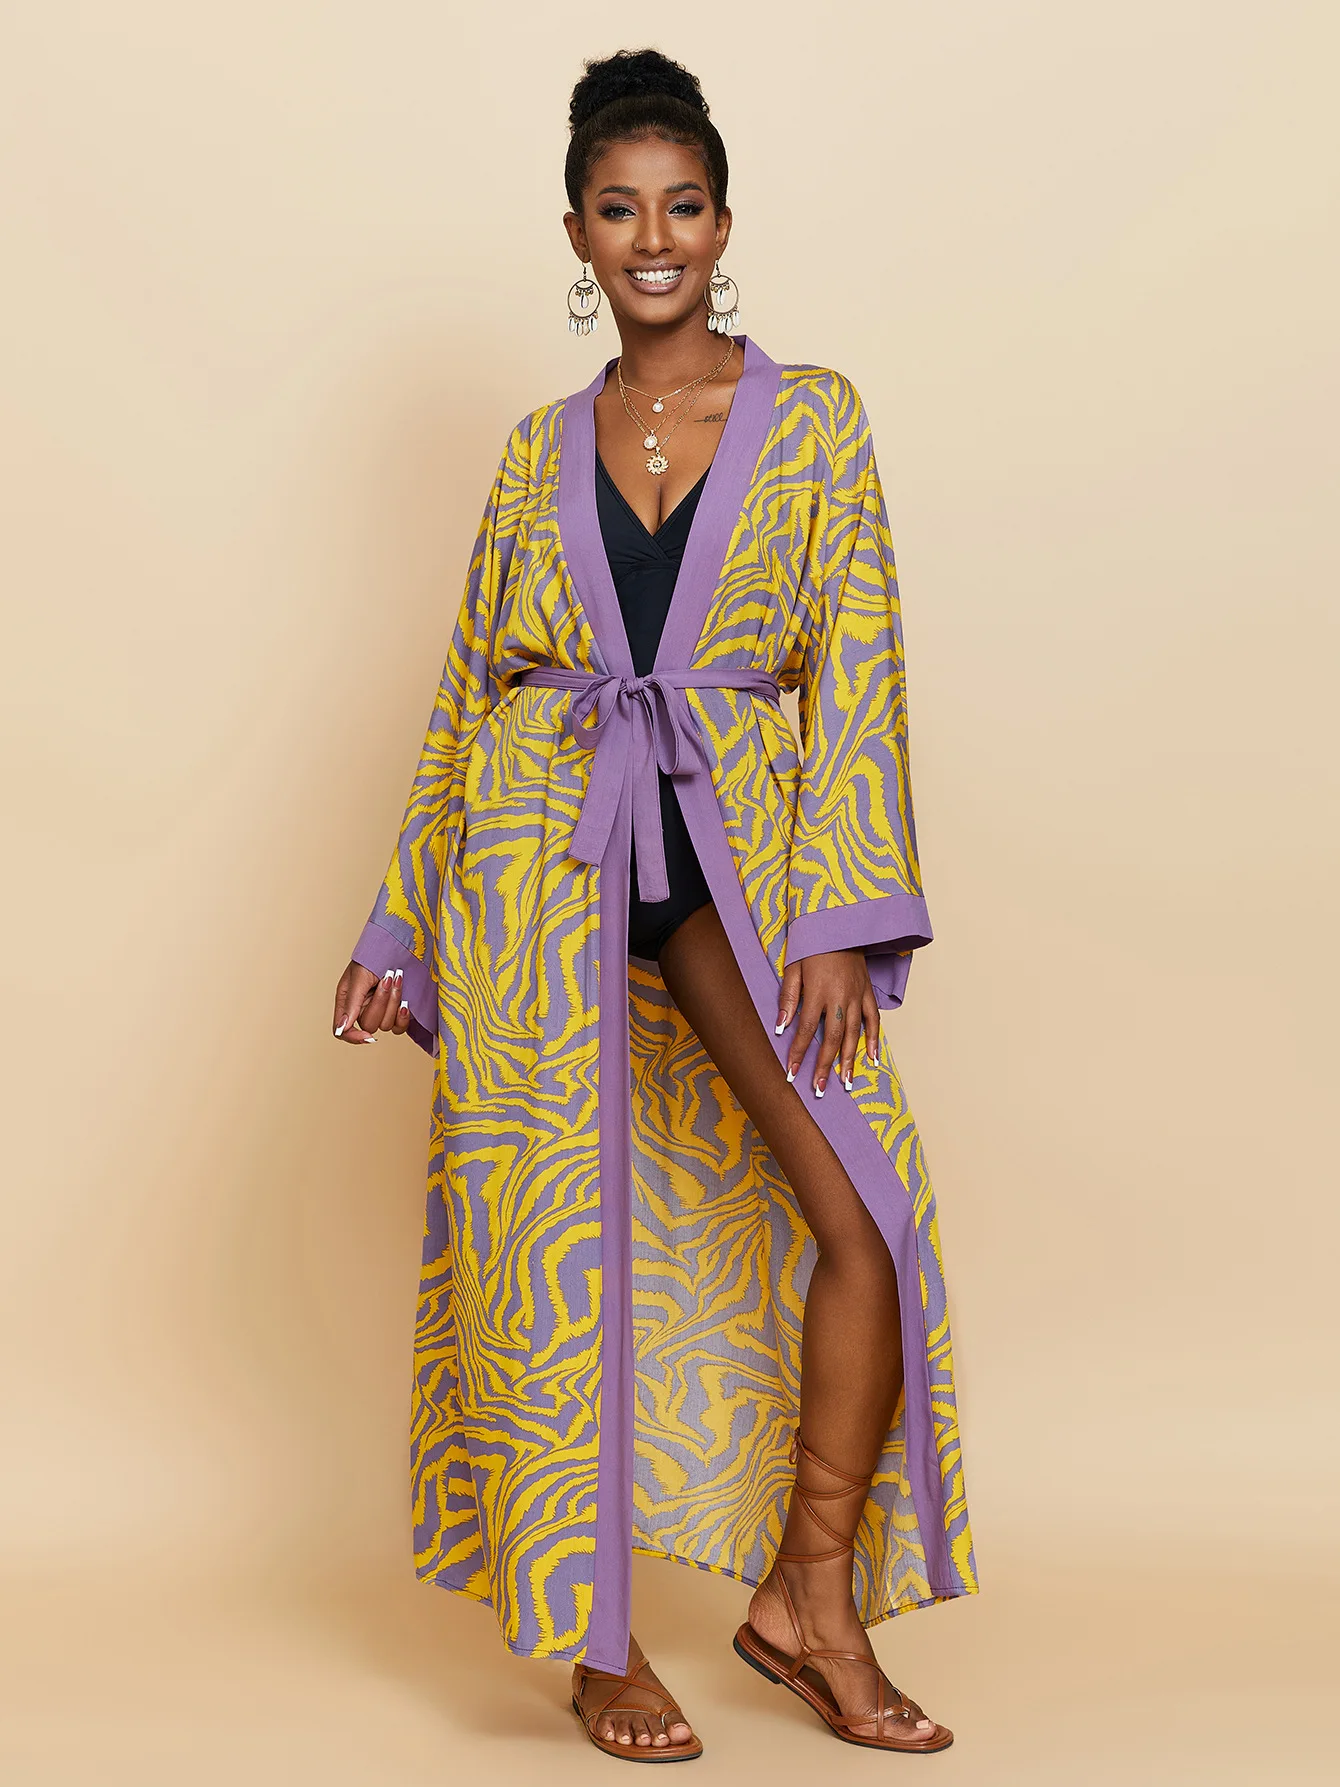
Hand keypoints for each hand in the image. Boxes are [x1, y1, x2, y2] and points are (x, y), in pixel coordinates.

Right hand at [332, 961, 412, 1044]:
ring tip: (396, 978)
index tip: (368, 1036)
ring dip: (393, 1002)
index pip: (342, 1031)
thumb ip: (351, 1003)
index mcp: (347, 1002)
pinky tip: (405, 1002)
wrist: (399, 946)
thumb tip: (343, 1028)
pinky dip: (403, 1016)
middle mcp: (362, 1009)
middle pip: (369, 1026)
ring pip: (386, 1025)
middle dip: (381, 1003)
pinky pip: (399, 1027)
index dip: (353, 1037)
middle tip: (386, 979)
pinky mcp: (396, 1012)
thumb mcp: (359, 977)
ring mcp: (381, 1012)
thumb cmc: (374, 956)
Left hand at [775, 948, 879, 1095]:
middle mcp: (839, 998)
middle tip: (819, 1089)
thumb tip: (780, 1027)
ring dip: (849, 1060)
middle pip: (832, 1039)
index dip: (799, 1053)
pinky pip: (874, 1019)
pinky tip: (873, 1059)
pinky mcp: (868, 992)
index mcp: (818, 992)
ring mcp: (856, 996)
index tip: (792, 1073)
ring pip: (854, 1034)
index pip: (806, 1030)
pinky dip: (875, 1040)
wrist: (839, 923)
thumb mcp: (793, 967)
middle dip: (824, 1066)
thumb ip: (788, 998)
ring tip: (846, 1082)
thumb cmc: (812, 944)